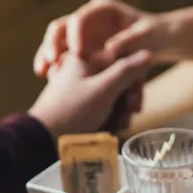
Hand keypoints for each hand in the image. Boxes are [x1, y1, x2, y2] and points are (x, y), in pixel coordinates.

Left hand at [29, 50, 151, 137]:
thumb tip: (148, 53)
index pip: (122, 61)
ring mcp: (79, 88)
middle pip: (118, 80)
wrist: (43, 139)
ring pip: (112, 96)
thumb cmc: (72, 111)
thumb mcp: (104, 89)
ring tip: (116, 126)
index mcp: (85, 58)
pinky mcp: (78, 105)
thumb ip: (127, 70)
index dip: (133, 81)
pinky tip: (108, 129)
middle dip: (126, 101)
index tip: (134, 101)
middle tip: (127, 116)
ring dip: (119, 113)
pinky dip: (108, 118)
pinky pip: (101, 108)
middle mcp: (82, 70)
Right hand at [33, 0, 168, 76]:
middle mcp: (89, 18)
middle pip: (62, 27)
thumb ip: (130, 41)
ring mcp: (83, 32)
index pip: (81, 17)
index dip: (76, 34)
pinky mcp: (81, 47)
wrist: (158, 41)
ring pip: (57, 40)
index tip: (77, 52)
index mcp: (103, 9)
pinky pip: (62, 54)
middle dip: (53, 43)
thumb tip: (111, 49)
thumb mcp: (147, 37)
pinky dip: (54, 64)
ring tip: (42, 72)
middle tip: (51, 61)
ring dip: (47, 54)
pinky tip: (47, 77)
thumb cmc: (155, 35)